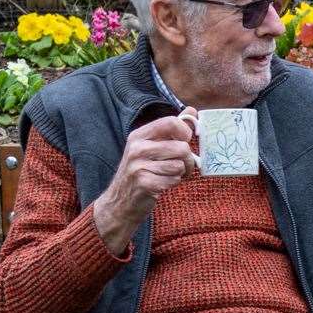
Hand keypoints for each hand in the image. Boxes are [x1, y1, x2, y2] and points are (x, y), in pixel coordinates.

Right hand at [94, 107, 199, 253]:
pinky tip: (163, 184)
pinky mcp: (144, 183)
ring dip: (181, 173)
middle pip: (182, 147)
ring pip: (180, 165)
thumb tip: (192, 110)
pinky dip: (173, 184)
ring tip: (169, 175)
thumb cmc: (141, 171)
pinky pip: (174, 180)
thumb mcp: (150, 147)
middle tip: (181, 166)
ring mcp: (138, 165)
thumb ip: (171, 129)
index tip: (185, 141)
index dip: (185, 132)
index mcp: (139, 135)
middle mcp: (137, 148)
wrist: (119, 202)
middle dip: (188, 160)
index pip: (171, 122)